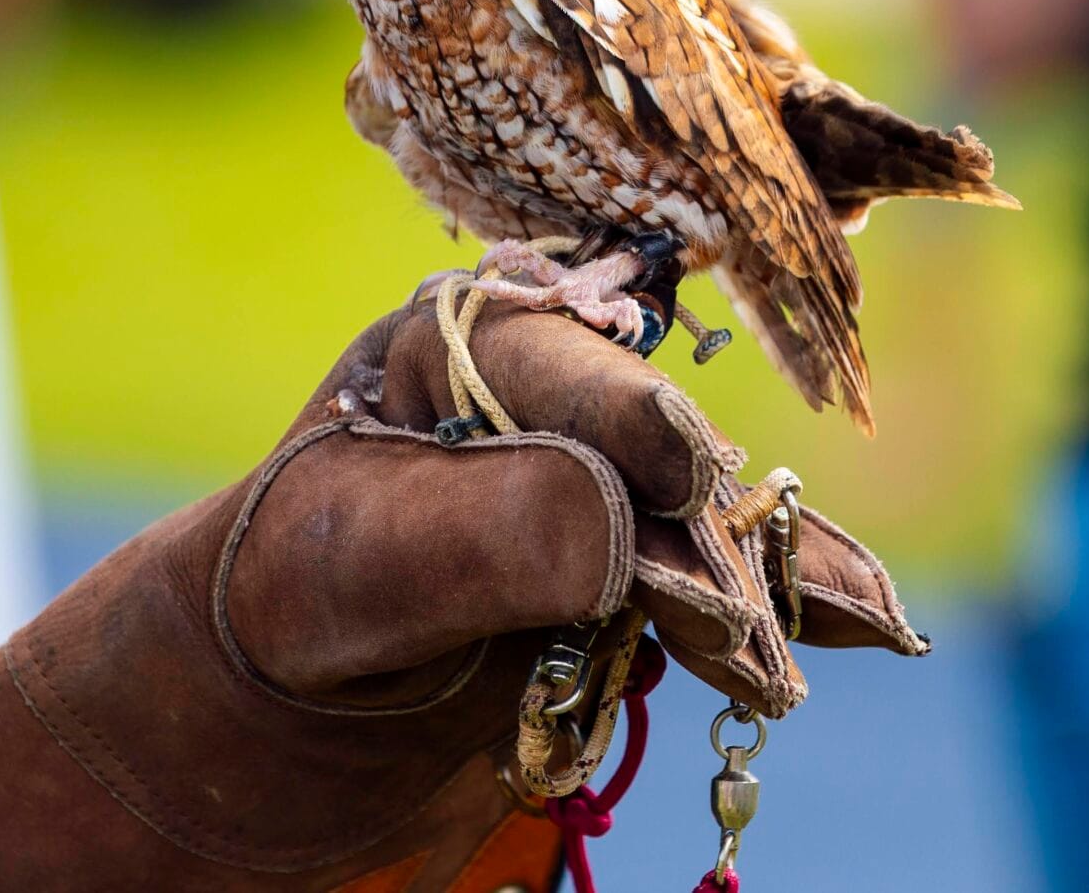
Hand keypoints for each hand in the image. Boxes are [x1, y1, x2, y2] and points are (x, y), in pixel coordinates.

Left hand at [0, 269, 924, 891]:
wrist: (228, 744)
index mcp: (457, 344)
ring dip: (764, 588)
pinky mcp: (619, 586)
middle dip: (711, 546)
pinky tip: (859, 625)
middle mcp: (541, 400)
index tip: (679, 514)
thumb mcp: (339, 580)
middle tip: (739, 642)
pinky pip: (717, 588)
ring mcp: (588, 495)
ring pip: (710, 526)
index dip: (641, 444)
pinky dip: (780, 611)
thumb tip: (628, 517)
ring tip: (829, 643)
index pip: (584, 382)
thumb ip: (473, 535)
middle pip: (666, 459)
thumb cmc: (256, 635)